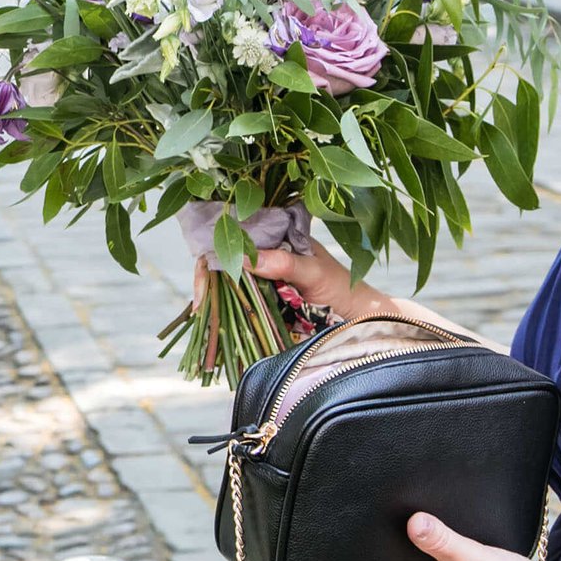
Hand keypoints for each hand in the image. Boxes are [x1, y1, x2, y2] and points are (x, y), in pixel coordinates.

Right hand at [190, 242, 384, 321]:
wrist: (360, 322)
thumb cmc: (344, 290)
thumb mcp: (316, 273)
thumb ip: (286, 264)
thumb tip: (246, 258)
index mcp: (276, 238)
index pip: (235, 234)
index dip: (216, 248)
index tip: (207, 269)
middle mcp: (263, 256)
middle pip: (223, 260)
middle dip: (207, 278)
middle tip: (201, 302)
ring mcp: (260, 281)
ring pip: (226, 285)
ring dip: (212, 299)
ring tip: (202, 316)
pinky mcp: (261, 305)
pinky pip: (236, 307)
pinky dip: (222, 316)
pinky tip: (212, 326)